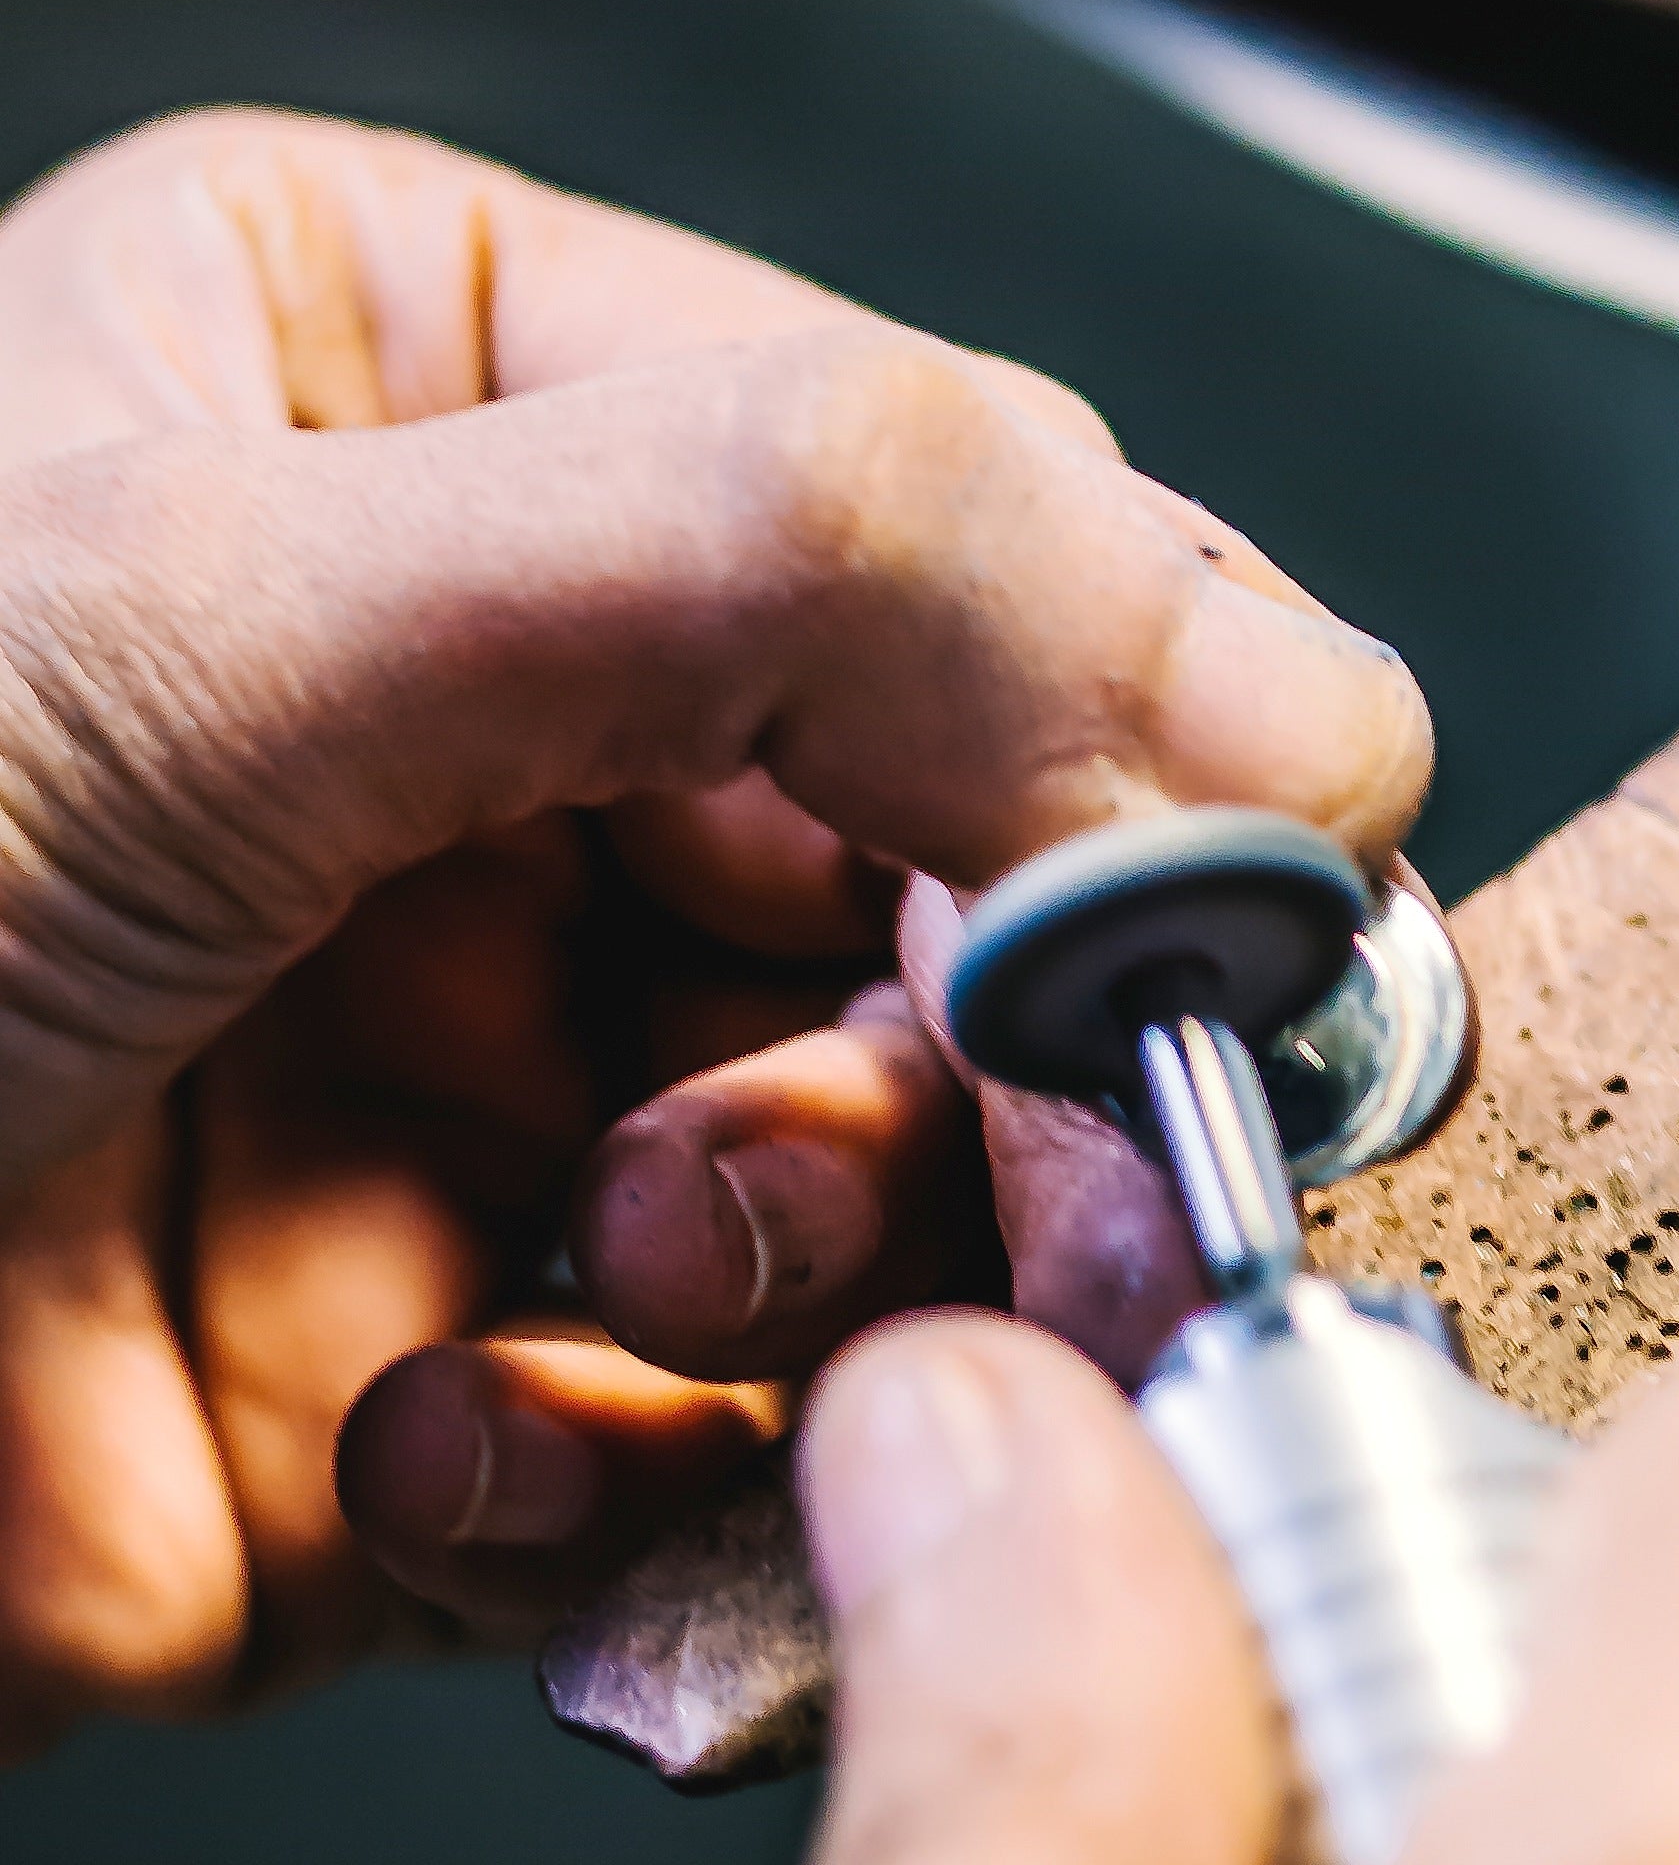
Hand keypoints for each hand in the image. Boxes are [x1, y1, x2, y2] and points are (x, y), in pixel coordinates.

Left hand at [0, 107, 1429, 1745]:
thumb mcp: (210, 604)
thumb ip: (798, 550)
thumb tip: (1282, 690)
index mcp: (462, 411)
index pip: (967, 516)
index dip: (1143, 711)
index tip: (1244, 898)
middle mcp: (523, 726)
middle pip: (980, 866)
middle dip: (991, 1040)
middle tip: (1042, 1151)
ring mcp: (519, 1043)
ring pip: (904, 1163)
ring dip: (812, 1250)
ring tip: (630, 1267)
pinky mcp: (498, 1335)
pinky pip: (734, 1409)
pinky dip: (633, 1454)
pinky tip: (428, 1432)